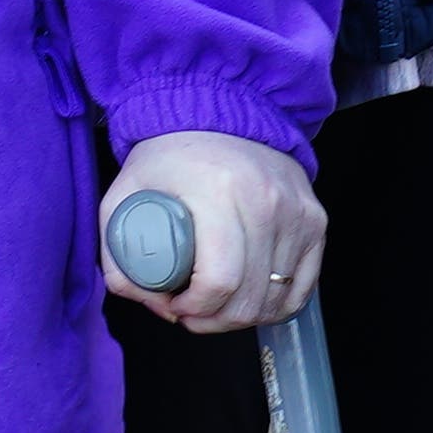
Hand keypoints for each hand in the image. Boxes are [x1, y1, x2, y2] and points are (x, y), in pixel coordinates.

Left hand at [102, 129, 325, 332]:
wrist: (219, 111)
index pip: (219, 281)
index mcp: (218, 192)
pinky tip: (252, 299)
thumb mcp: (125, 196)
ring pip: (277, 298)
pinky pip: (304, 284)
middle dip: (215, 321)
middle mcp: (266, 200)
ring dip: (245, 315)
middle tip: (192, 312)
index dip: (195, 310)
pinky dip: (278, 303)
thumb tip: (142, 298)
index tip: (175, 306)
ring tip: (219, 303)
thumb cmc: (169, 156)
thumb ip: (118, 253)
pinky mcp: (314, 219)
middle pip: (249, 298)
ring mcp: (296, 211)